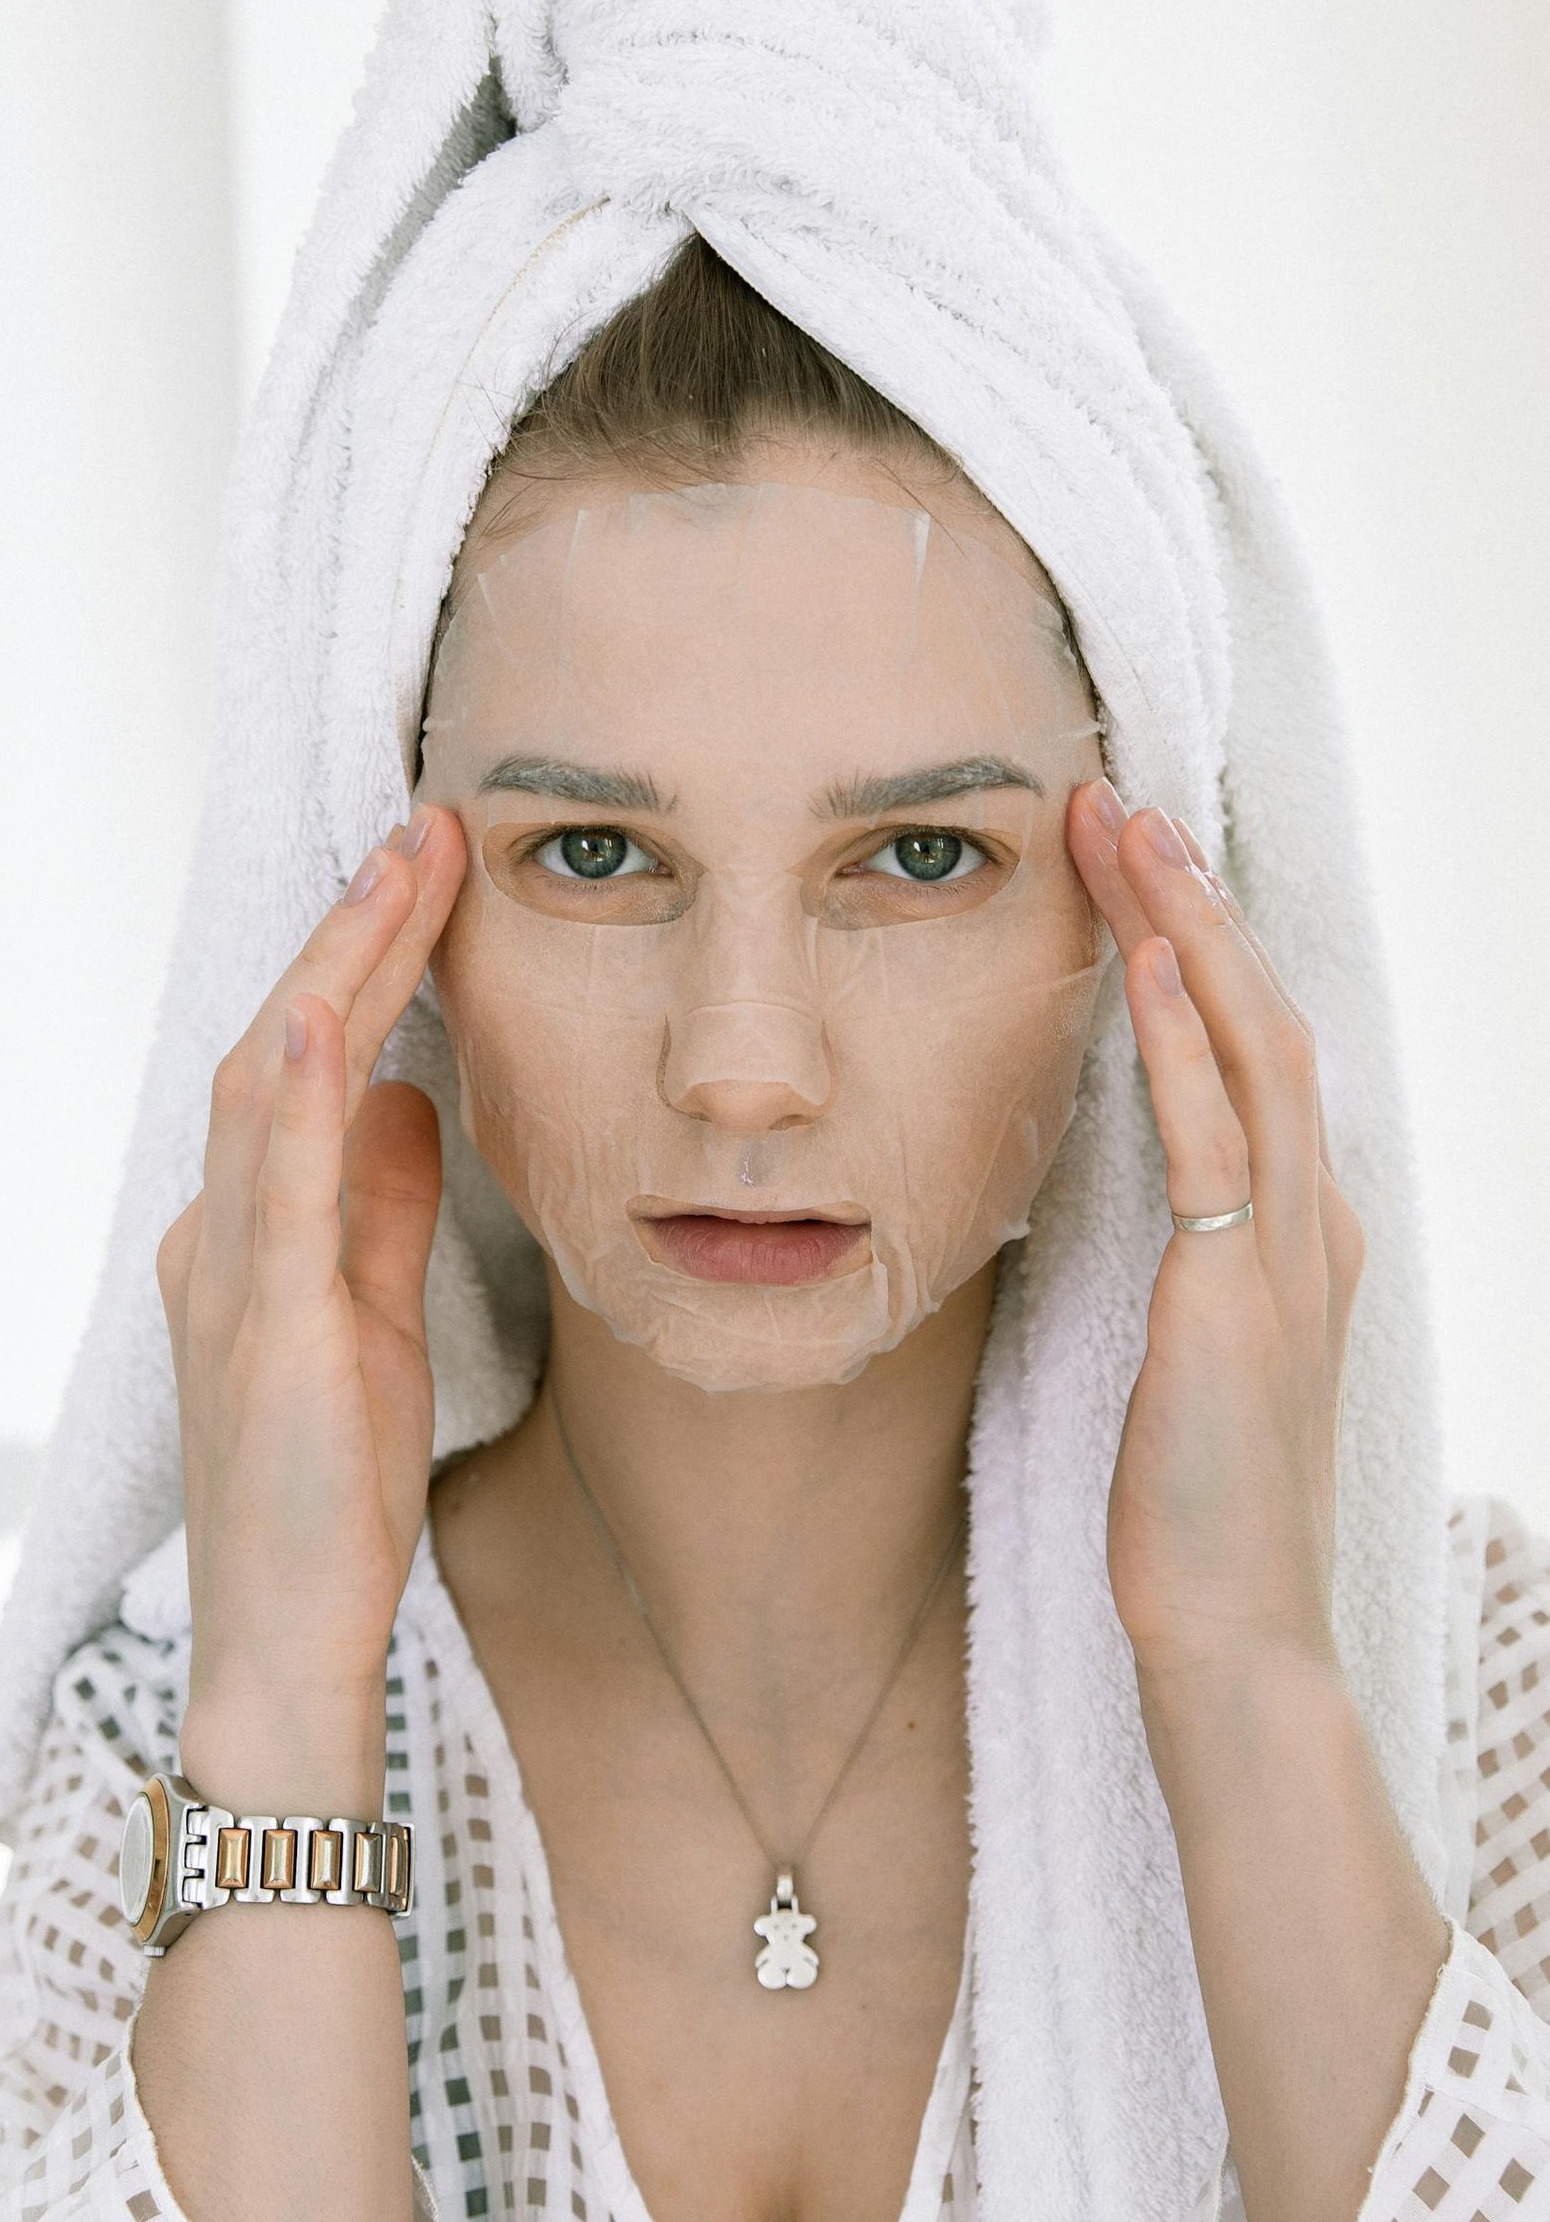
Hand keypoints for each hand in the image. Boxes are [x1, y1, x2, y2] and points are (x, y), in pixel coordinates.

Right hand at [156, 804, 468, 1738]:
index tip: (430, 872)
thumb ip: (380, 1210)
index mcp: (251, 1230)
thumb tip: (408, 1102)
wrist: (287, 1640)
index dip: (366, 962)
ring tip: (394, 866)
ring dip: (332, 969)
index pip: (309, 1062)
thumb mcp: (373, 1319)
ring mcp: (228, 1277)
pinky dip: (289, 1092)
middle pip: (280, 1045)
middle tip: (424, 826)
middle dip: (354, 931)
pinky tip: (319, 1013)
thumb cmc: (327, 1488)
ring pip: (265, 1085)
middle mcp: (219, 1233)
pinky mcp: (261, 1333)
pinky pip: (270, 1192)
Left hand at [1066, 778, 1365, 1693]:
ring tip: (1127, 830)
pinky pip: (1211, 1144)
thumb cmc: (1200, 1505)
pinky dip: (1183, 1045)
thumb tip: (1158, 1205)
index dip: (1201, 947)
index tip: (1133, 864)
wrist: (1237, 1637)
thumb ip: (1197, 1265)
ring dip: (1188, 932)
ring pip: (1251, 1051)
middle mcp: (1318, 1223)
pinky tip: (1149, 962)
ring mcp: (1290, 1256)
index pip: (1257, 1051)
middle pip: (1262, 1019)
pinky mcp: (1235, 1298)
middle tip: (1119, 801)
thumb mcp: (1200, 1354)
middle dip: (1192, 902)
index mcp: (1308, 1232)